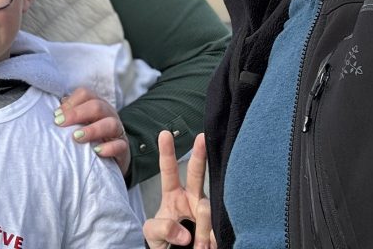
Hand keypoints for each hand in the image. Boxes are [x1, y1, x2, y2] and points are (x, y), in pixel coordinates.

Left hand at [55, 86, 130, 176]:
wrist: (113, 157)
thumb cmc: (91, 136)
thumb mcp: (81, 123)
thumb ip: (69, 115)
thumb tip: (56, 112)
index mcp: (97, 104)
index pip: (85, 94)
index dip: (70, 102)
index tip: (56, 115)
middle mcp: (108, 114)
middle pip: (97, 106)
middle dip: (77, 113)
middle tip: (60, 123)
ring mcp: (118, 130)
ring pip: (110, 124)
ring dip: (92, 130)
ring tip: (76, 137)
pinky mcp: (124, 148)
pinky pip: (120, 145)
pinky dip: (109, 148)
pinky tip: (96, 151)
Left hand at [142, 131, 214, 248]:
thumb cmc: (164, 243)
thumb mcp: (152, 234)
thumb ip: (161, 228)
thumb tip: (185, 233)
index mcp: (174, 196)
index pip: (169, 172)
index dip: (167, 153)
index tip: (165, 134)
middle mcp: (192, 200)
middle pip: (196, 174)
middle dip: (199, 155)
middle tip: (202, 137)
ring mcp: (207, 213)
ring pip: (205, 210)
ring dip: (200, 229)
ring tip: (196, 245)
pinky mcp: (221, 227)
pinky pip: (217, 230)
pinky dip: (209, 241)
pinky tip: (206, 247)